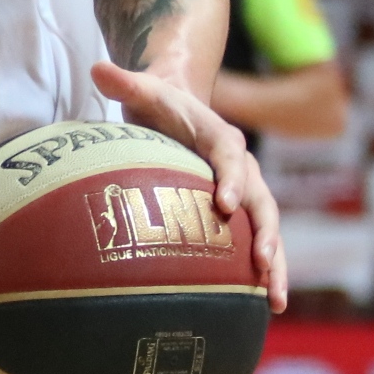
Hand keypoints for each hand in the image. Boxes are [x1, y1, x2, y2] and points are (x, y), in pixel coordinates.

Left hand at [94, 61, 290, 313]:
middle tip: (262, 264)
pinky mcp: (240, 212)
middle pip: (261, 201)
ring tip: (275, 301)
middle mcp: (241, 165)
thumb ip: (124, 81)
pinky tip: (264, 306)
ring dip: (275, 263)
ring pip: (267, 229)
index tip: (225, 206)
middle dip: (264, 234)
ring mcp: (246, 191)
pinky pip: (256, 243)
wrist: (180, 105)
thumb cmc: (158, 102)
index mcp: (220, 137)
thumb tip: (98, 68)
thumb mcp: (143, 89)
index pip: (230, 156)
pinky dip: (265, 271)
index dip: (231, 179)